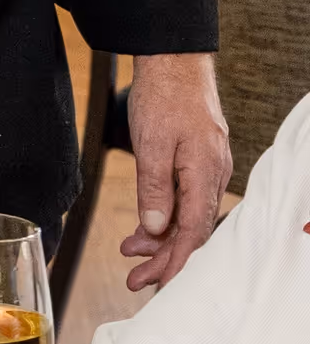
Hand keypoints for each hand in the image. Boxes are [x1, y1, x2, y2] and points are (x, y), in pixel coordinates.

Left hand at [121, 51, 230, 292]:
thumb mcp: (152, 144)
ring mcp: (208, 167)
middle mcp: (213, 174)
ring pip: (187, 215)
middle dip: (164, 258)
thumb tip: (157, 229)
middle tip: (134, 280)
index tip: (158, 284)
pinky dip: (164, 214)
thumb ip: (155, 189)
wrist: (174, 59)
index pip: (195, 232)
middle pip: (192, 230)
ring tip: (129, 251)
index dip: (176, 262)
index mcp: (206, 174)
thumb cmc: (164, 95)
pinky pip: (185, 198)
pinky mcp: (198, 160)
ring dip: (160, 238)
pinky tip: (145, 225)